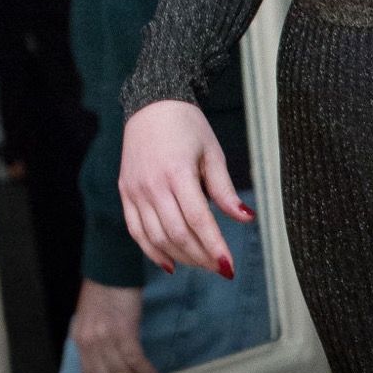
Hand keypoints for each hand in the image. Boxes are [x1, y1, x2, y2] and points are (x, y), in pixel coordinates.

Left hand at [71, 279, 157, 372]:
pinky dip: (146, 372)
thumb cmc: (107, 285)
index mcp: (81, 338)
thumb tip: (110, 357)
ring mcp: (105, 337)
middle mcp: (89, 341)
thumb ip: (97, 337)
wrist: (112, 262)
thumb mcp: (94, 315)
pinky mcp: (123, 330)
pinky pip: (135, 360)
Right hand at [120, 99, 254, 277]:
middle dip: (201, 257)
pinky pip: (137, 231)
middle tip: (220, 267)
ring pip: (157, 238)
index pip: (198, 220)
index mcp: (177, 172)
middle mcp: (153, 185)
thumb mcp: (212, 153)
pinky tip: (170, 263)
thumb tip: (246, 218)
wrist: (152, 105)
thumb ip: (225, 190)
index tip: (229, 267)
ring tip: (202, 264)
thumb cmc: (188, 127)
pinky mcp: (126, 194)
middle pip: (177, 234)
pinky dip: (153, 251)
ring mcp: (136, 191)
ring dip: (181, 257)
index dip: (214, 247)